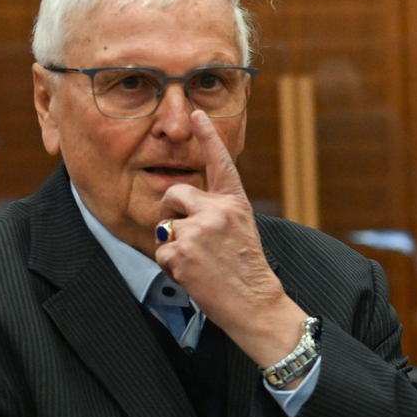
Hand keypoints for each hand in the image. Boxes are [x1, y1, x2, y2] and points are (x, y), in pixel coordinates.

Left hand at [154, 111, 307, 367]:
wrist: (255, 303)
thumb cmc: (247, 271)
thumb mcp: (241, 231)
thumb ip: (217, 213)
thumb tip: (183, 209)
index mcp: (235, 203)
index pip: (220, 162)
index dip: (208, 136)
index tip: (197, 114)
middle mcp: (217, 209)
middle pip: (175, 192)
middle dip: (171, 211)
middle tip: (182, 235)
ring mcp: (198, 228)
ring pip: (166, 226)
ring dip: (173, 246)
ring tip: (197, 264)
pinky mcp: (182, 250)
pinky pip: (162, 251)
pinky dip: (171, 266)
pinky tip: (193, 275)